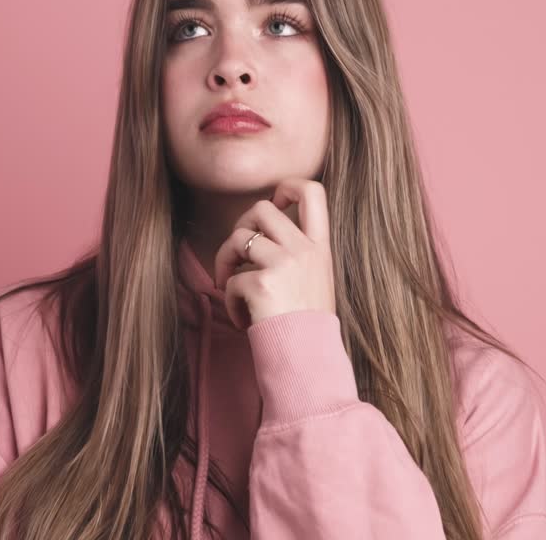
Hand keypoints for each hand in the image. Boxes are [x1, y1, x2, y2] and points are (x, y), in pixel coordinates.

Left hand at [213, 178, 336, 328]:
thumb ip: (298, 252)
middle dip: (241, 225)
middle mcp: (304, 250)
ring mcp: (283, 264)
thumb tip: (260, 233)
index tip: (275, 203)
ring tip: (231, 286)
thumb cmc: (307, 325)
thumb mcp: (317, 280)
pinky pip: (231, 279)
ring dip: (226, 261)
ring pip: (238, 238)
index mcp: (320, 247)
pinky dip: (230, 299)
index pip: (313, 191)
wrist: (309, 359)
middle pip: (261, 207)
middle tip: (239, 253)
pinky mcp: (262, 284)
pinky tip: (242, 318)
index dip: (288, 186)